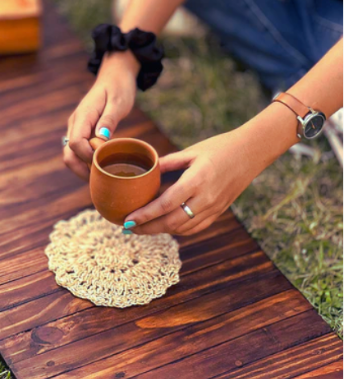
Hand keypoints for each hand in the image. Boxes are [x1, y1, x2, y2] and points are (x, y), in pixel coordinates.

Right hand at [63, 51, 137, 179]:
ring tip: (102, 176)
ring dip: (83, 168)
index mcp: (83, 116)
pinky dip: (87, 162)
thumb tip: (100, 140)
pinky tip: (102, 167)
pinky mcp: (82, 132)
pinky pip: (79, 152)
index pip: (76, 144)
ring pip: (71, 156)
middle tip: (101, 178)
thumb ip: (109, 120)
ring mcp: (76, 129)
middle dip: (81, 170)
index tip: (105, 161)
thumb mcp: (118, 102)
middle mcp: (75, 124)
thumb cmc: (119, 88)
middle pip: (69, 155)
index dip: (88, 157)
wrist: (115, 76)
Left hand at [125, 127, 270, 235]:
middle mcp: (206, 198)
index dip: (144, 215)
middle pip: (171, 222)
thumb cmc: (220, 147)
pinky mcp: (219, 212)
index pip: (165, 204)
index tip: (127, 220)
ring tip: (141, 227)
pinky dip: (176, 230)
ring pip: (181, 229)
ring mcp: (214, 208)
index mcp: (196, 180)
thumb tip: (144, 171)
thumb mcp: (191, 151)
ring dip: (159, 231)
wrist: (252, 152)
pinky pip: (194, 228)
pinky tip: (163, 226)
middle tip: (127, 228)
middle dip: (147, 228)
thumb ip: (166, 163)